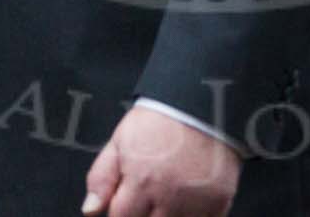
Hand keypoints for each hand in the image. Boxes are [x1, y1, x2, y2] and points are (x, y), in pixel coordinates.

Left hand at [83, 106, 240, 215]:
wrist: (203, 104)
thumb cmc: (161, 120)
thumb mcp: (121, 141)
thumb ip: (102, 178)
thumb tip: (90, 210)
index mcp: (140, 182)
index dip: (121, 212)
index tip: (127, 202)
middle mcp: (168, 196)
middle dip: (144, 214)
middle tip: (148, 196)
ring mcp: (195, 202)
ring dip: (167, 216)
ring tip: (167, 197)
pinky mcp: (218, 202)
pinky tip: (188, 202)